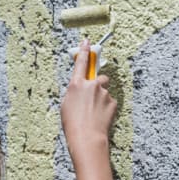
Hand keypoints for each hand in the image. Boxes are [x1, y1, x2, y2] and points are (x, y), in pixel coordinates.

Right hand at [61, 39, 116, 159]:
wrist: (86, 137)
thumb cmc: (73, 124)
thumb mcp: (66, 105)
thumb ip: (74, 93)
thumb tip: (80, 90)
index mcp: (76, 85)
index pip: (81, 63)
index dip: (84, 51)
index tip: (87, 42)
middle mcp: (91, 85)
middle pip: (99, 78)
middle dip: (98, 85)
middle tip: (93, 99)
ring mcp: (103, 93)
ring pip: (104, 92)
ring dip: (101, 99)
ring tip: (94, 114)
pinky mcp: (112, 102)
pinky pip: (110, 102)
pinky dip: (106, 109)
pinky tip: (100, 118)